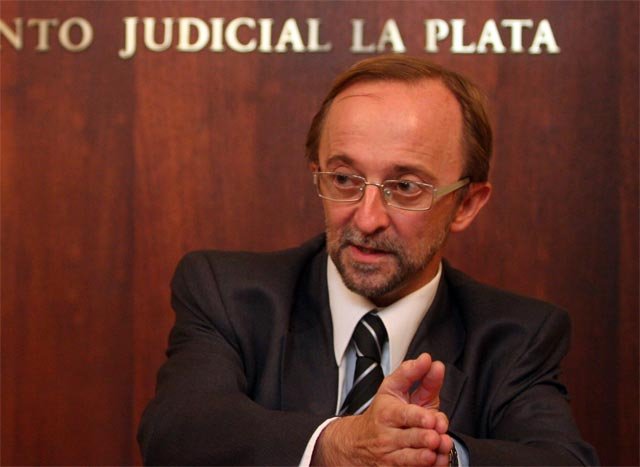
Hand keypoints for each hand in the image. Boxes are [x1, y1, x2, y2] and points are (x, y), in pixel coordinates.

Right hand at [313, 353, 452, 465]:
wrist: (358, 443)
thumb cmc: (381, 413)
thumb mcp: (392, 388)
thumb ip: (412, 373)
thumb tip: (427, 360)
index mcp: (388, 413)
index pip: (403, 415)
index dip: (419, 417)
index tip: (432, 419)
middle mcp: (388, 436)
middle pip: (410, 437)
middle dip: (425, 437)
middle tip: (437, 436)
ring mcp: (391, 455)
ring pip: (411, 459)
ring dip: (428, 455)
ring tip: (438, 448)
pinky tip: (437, 461)